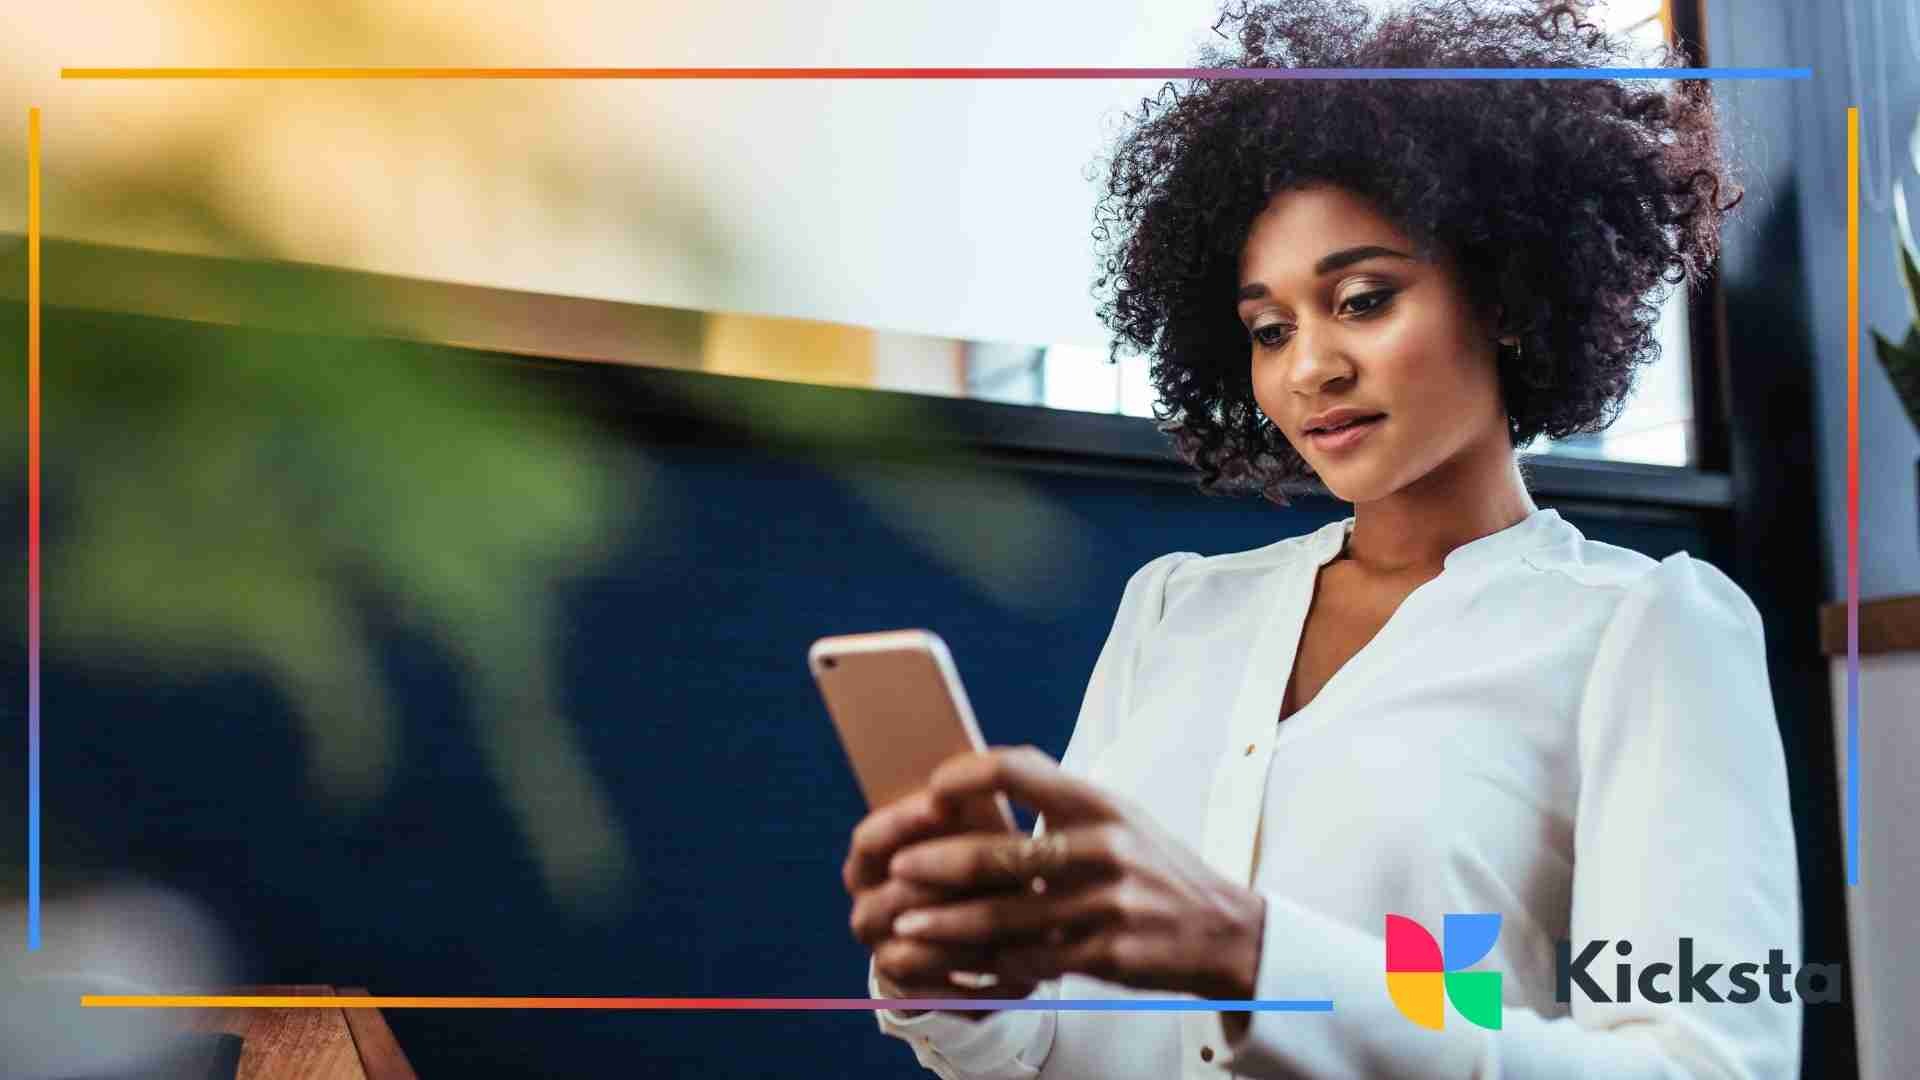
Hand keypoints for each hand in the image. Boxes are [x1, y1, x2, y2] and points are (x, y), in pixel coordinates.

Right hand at [844, 786, 1041, 1018]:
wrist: (966, 921)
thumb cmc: (976, 854)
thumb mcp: (970, 825)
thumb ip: (971, 803)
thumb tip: (989, 771)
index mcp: (868, 864)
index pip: (869, 839)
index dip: (902, 821)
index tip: (942, 801)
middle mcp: (867, 912)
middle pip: (899, 898)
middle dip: (951, 885)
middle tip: (1002, 872)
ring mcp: (887, 957)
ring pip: (923, 953)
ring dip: (975, 942)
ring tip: (1029, 929)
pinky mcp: (918, 999)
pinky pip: (951, 998)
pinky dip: (991, 986)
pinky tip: (1034, 973)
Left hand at [883, 746, 1265, 1033]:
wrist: (1222, 928)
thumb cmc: (1150, 865)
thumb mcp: (1116, 815)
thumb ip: (1056, 798)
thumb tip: (972, 781)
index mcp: (1099, 803)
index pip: (1021, 771)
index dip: (968, 775)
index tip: (930, 788)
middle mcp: (1104, 848)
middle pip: (1003, 852)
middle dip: (939, 863)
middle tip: (896, 869)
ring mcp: (1107, 905)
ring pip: (1007, 917)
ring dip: (947, 924)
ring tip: (905, 925)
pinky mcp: (1107, 954)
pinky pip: (1030, 960)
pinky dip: (985, 964)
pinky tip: (953, 964)